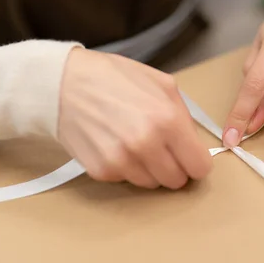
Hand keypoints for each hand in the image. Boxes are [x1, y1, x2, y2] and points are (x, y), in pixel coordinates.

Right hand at [57, 49, 212, 189]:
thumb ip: (183, 116)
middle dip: (174, 167)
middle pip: (178, 181)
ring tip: (135, 144)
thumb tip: (193, 145)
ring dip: (150, 169)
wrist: (63, 84)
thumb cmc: (113, 79)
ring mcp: (123, 161)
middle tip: (161, 149)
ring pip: (153, 184)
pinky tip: (115, 145)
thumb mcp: (161, 84)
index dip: (196, 161)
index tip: (189, 156)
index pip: (200, 167)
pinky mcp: (103, 171)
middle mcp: (147, 145)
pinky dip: (126, 168)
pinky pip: (127, 180)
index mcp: (168, 120)